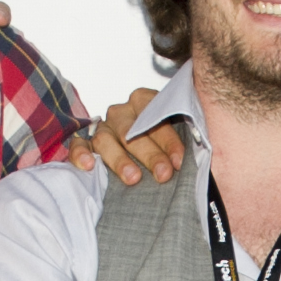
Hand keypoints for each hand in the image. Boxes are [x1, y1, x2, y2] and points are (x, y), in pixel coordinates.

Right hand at [68, 87, 186, 182]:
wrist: (139, 142)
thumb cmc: (160, 141)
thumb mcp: (174, 133)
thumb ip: (184, 138)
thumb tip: (202, 156)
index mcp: (144, 101)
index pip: (154, 116)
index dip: (168, 140)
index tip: (179, 161)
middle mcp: (121, 112)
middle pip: (132, 131)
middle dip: (150, 154)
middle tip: (163, 174)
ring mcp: (102, 127)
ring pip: (106, 140)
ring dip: (120, 160)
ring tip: (133, 179)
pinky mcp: (85, 142)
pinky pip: (78, 145)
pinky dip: (81, 154)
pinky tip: (89, 166)